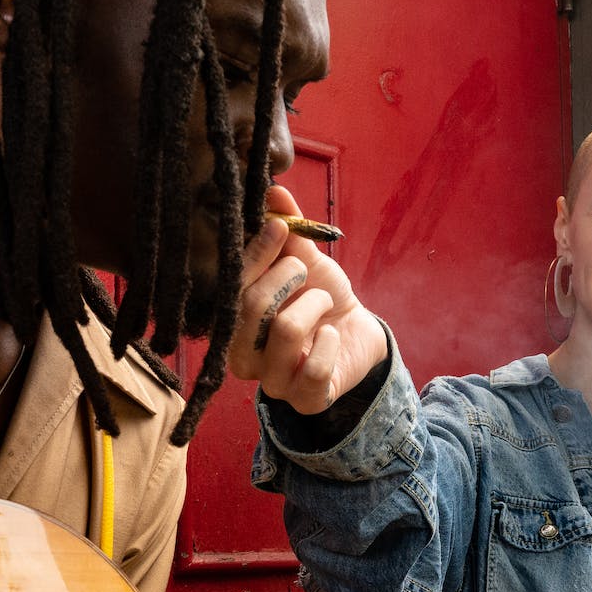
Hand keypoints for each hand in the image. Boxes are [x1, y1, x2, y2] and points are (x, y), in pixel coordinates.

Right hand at [228, 186, 387, 413]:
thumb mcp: (306, 260)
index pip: (233, 286)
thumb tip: (275, 190)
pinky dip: (330, 342)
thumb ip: (288, 228)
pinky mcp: (306, 401)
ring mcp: (273, 384)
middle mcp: (243, 358)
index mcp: (234, 322)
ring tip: (324, 302)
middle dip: (286, 276)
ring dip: (314, 303)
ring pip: (284, 331)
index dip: (256, 254)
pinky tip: (333, 335)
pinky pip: (314, 369)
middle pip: (251, 308)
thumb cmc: (321, 298)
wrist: (358, 333)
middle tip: (304, 271)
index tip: (280, 227)